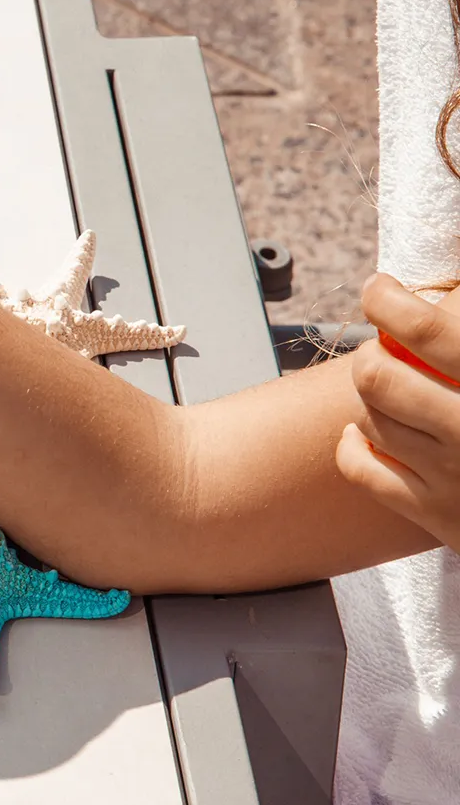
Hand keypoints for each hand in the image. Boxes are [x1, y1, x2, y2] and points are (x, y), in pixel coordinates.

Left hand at [337, 274, 459, 548]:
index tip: (380, 290)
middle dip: (372, 354)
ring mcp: (453, 476)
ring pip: (368, 419)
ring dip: (371, 399)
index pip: (423, 329)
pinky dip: (355, 444)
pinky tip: (369, 432)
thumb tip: (451, 296)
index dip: (386, 301)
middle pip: (376, 376)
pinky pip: (359, 468)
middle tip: (384, 349)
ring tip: (390, 389)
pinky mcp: (437, 515)